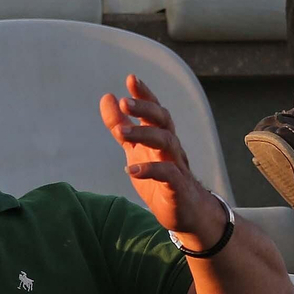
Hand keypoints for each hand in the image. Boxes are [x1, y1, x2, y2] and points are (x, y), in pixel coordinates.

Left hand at [100, 75, 224, 240]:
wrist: (186, 214)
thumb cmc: (160, 179)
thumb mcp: (135, 150)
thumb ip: (121, 126)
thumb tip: (107, 98)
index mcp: (160, 137)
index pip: (154, 110)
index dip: (145, 94)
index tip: (131, 79)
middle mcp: (170, 147)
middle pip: (163, 120)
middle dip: (145, 109)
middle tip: (124, 102)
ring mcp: (176, 165)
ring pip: (166, 141)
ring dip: (143, 134)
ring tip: (121, 133)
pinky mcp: (178, 186)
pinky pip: (168, 174)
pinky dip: (150, 170)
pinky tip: (131, 169)